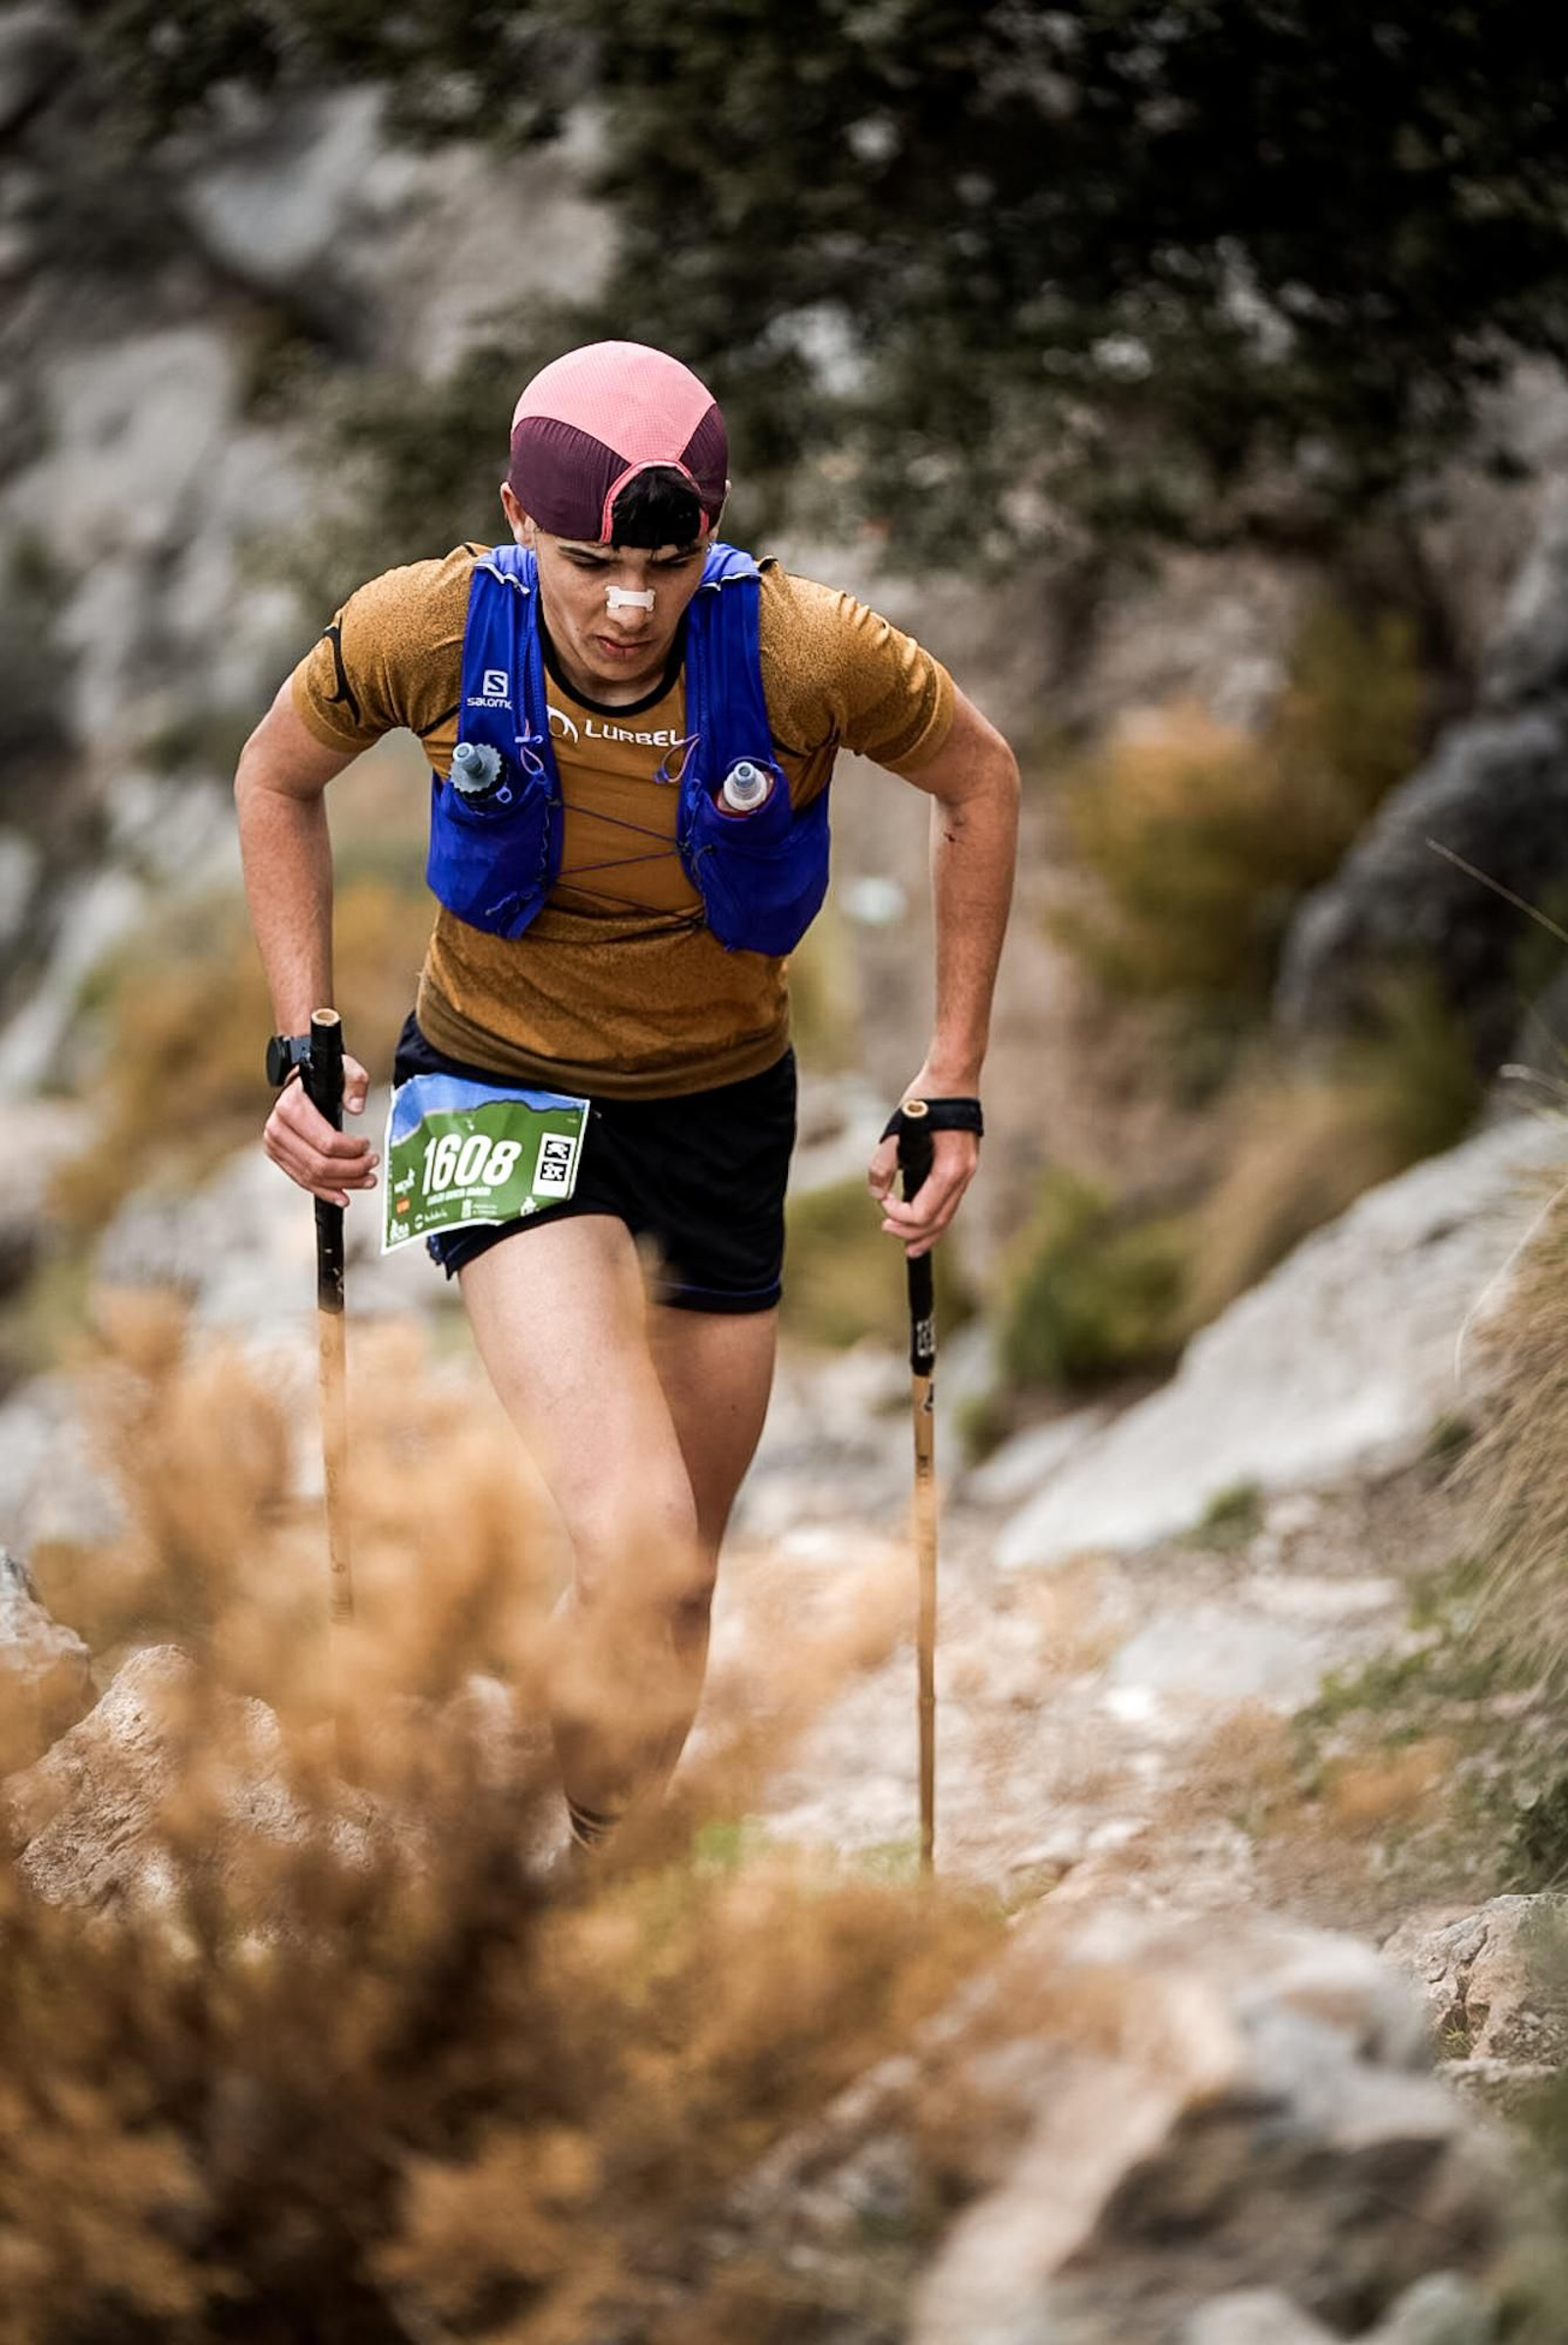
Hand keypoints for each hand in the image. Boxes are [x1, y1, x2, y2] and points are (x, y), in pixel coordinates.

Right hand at [263, 1054, 377, 1206]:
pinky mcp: (278, 1156)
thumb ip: (354, 1081)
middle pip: (319, 1163)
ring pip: (311, 1176)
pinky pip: (302, 1180)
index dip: (351, 1150)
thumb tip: (356, 1107)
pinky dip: (324, 1190)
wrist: (299, 1081)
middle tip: (371, 1165)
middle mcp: (277, 1127)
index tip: (368, 1146)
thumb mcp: (344, 1067)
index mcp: (290, 1106)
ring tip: (366, 1180)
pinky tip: (342, 1195)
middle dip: (351, 1170)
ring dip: (342, 1183)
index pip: (325, 1142)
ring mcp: (275, 1144)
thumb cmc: (321, 1075)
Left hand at [866, 1080, 980, 1259]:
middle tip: (890, 1235)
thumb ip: (883, 1164)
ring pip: (948, 1213)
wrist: (954, 1076)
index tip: (882, 1203)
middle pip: (940, 1221)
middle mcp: (964, 1175)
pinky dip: (936, 1214)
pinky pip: (950, 1200)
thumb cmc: (926, 1099)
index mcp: (949, 1169)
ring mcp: (967, 1171)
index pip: (923, 1213)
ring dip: (928, 1231)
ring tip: (912, 1245)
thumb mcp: (895, 1131)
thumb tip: (876, 1193)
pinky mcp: (964, 1165)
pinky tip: (923, 1217)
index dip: (898, 1215)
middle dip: (914, 1235)